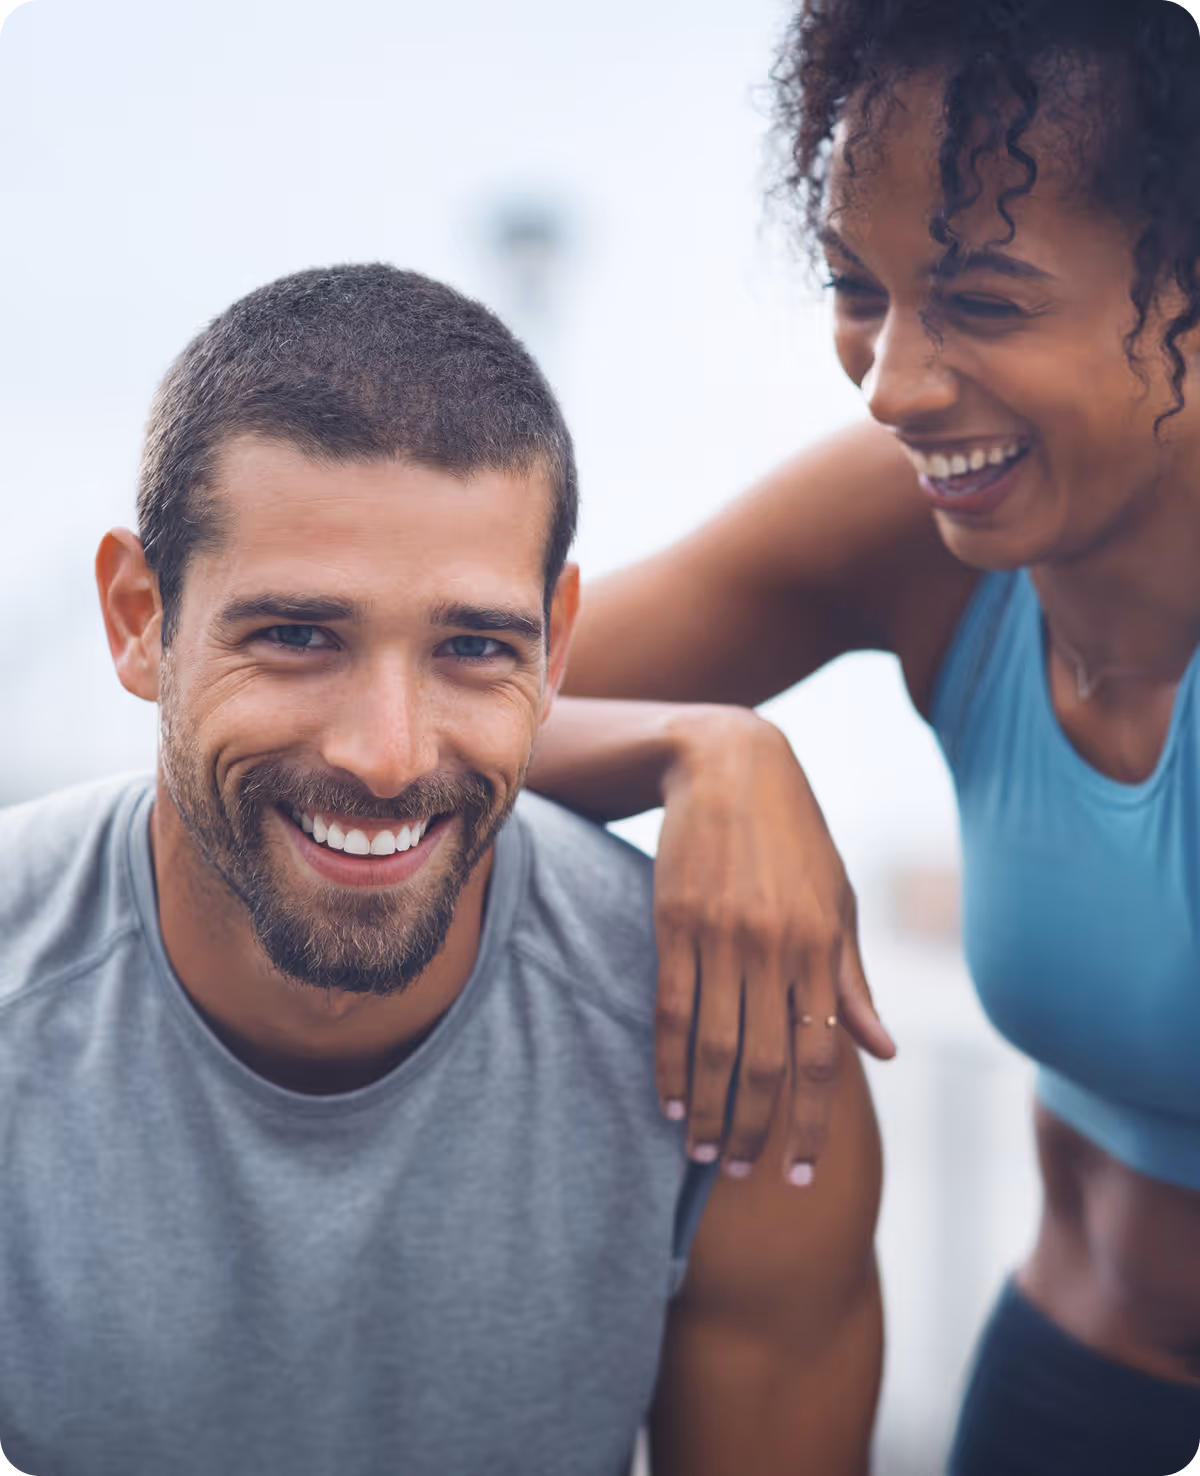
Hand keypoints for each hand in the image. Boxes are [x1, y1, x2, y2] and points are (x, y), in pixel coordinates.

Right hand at [654, 707, 894, 1183]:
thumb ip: (854, 981)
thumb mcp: (838, 902)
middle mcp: (775, 948)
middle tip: (747, 1174)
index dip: (810, 1122)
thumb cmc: (795, 839)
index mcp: (822, 947)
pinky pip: (672, 1008)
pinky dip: (670, 1061)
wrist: (730, 766)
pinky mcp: (675, 922)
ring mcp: (722, 935)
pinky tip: (669, 1099)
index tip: (800, 1173)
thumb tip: (883, 1053)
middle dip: (757, 1129)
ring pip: (715, 1046)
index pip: (821, 1056)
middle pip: (765, 1063)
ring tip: (705, 1155)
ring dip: (709, 1109)